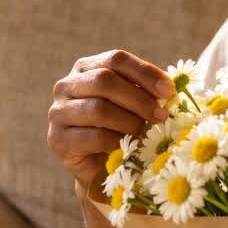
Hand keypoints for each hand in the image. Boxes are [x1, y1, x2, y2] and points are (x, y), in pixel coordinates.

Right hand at [47, 49, 173, 192]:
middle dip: (139, 99)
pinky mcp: (58, 139)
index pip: (116, 59)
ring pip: (99, 109)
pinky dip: (117, 143)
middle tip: (160, 115)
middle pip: (105, 81)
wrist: (98, 167)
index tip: (168, 91)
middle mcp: (66, 85)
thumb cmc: (120, 128)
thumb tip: (169, 88)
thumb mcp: (133, 104)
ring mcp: (58, 112)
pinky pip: (94, 137)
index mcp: (86, 68)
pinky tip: (128, 148)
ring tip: (145, 134)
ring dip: (130, 123)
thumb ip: (145, 91)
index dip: (145, 72)